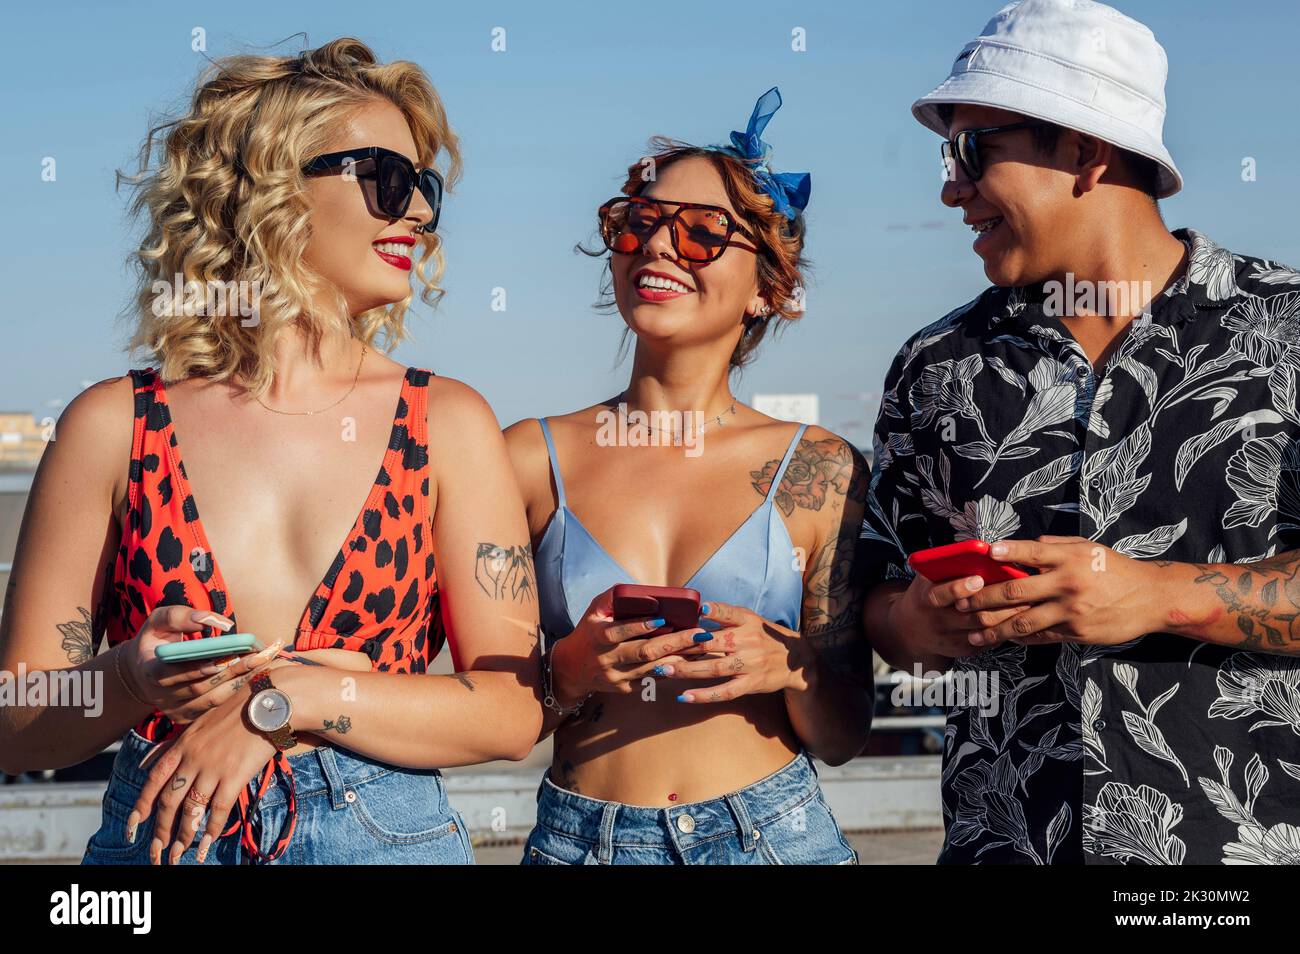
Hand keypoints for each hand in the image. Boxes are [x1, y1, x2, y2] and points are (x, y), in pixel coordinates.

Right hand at [119, 606, 283, 724]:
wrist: (141, 672)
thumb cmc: (156, 640)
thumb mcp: (159, 621)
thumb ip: (181, 616)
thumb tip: (216, 620)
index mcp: (150, 671)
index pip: (172, 674)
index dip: (197, 669)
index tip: (223, 659)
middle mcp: (162, 695)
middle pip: (201, 687)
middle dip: (234, 670)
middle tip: (262, 655)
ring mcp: (175, 709)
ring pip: (213, 700)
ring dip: (242, 680)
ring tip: (265, 662)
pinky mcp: (188, 717)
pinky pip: (217, 707)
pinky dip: (238, 690)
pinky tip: (257, 674)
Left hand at [130, 684, 277, 864]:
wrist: (268, 702)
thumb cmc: (236, 710)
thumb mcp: (199, 723)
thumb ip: (173, 745)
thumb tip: (146, 763)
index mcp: (183, 744)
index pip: (154, 779)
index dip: (142, 805)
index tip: (134, 826)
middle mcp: (193, 758)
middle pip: (170, 801)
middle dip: (161, 830)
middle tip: (156, 852)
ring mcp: (213, 768)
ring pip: (191, 810)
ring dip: (183, 836)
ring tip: (178, 855)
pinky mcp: (235, 776)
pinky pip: (219, 809)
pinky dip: (211, 829)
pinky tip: (207, 844)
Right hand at [550, 587, 710, 702]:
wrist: (571, 669)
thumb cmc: (589, 631)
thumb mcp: (594, 610)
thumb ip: (614, 597)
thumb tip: (644, 590)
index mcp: (597, 636)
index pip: (618, 632)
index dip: (640, 626)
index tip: (663, 619)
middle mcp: (607, 659)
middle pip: (644, 653)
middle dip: (675, 643)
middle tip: (699, 633)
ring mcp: (617, 677)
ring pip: (653, 669)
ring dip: (680, 658)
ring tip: (702, 647)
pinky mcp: (625, 689)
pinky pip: (652, 680)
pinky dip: (672, 670)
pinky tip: (691, 661)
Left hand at [671, 600, 810, 702]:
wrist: (796, 660)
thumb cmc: (763, 636)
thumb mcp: (750, 619)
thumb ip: (726, 614)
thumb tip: (696, 610)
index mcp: (747, 621)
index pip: (728, 612)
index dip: (713, 610)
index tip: (696, 610)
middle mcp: (748, 641)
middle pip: (711, 643)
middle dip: (683, 646)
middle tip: (658, 649)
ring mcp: (750, 664)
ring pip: (714, 668)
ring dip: (687, 670)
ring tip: (664, 670)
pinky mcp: (751, 684)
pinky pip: (725, 692)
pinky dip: (704, 695)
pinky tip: (684, 696)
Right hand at [887, 571, 1028, 661]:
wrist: (910, 631)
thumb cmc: (925, 595)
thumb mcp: (926, 579)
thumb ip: (945, 567)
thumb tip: (977, 552)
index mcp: (925, 598)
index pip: (940, 594)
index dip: (960, 587)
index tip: (978, 578)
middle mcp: (937, 621)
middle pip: (971, 615)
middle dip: (996, 603)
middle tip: (1018, 591)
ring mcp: (951, 639)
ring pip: (985, 629)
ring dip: (1007, 616)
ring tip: (1026, 603)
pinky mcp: (963, 650)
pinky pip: (989, 640)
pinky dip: (1005, 629)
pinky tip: (1018, 618)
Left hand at [957, 535, 1161, 646]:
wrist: (1150, 598)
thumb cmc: (1114, 568)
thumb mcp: (1087, 548)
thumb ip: (1055, 545)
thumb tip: (1023, 546)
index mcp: (1069, 558)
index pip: (1031, 551)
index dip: (1006, 551)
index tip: (985, 553)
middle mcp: (1066, 583)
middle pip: (1015, 590)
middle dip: (983, 598)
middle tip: (961, 602)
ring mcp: (1070, 611)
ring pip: (1022, 622)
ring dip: (994, 628)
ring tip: (973, 632)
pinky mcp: (1076, 632)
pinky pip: (1041, 637)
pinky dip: (1019, 638)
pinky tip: (1003, 639)